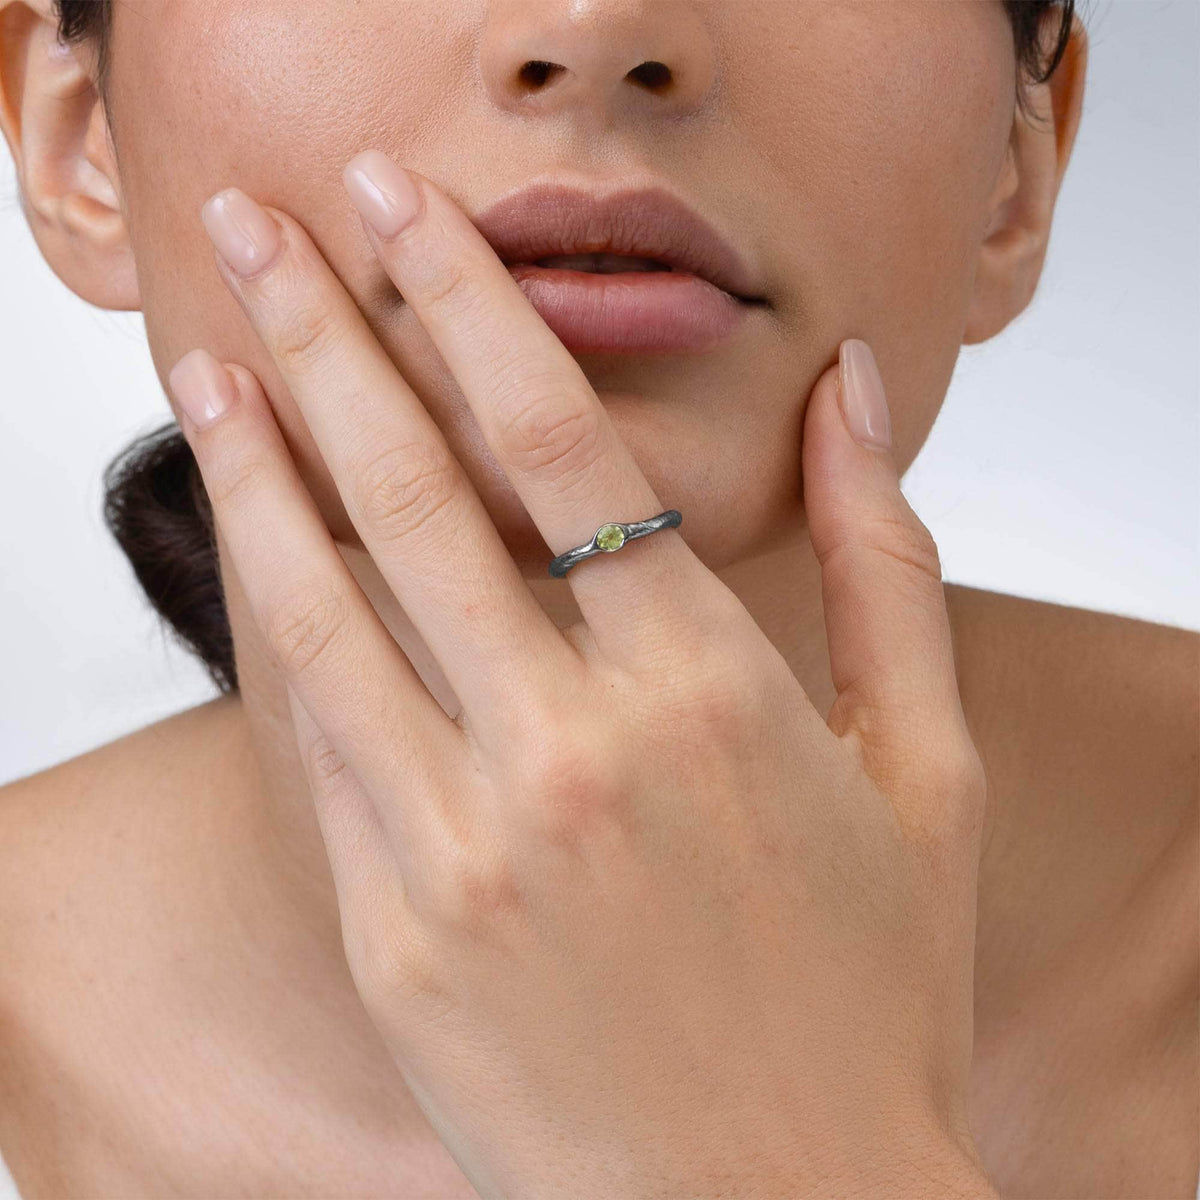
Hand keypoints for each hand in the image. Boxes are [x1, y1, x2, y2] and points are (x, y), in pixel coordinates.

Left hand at [168, 148, 995, 1198]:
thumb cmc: (870, 998)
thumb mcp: (929, 773)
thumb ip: (888, 565)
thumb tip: (857, 396)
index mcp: (711, 699)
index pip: (562, 445)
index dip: (470, 304)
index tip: (407, 211)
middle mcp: (570, 758)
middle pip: (415, 492)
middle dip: (326, 333)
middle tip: (257, 227)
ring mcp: (460, 853)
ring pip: (321, 609)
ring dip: (255, 464)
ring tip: (204, 358)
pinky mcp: (391, 937)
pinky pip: (313, 745)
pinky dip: (275, 625)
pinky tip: (249, 545)